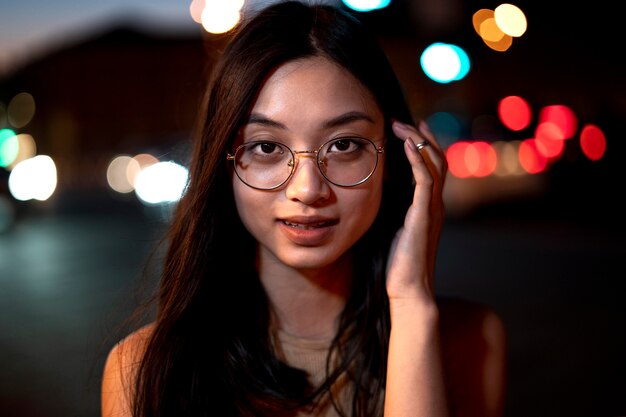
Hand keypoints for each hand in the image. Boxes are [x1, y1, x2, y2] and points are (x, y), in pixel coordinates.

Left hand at [385, 120, 446, 305]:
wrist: (408, 290)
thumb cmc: (397, 265)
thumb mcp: (392, 230)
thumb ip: (391, 212)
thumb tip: (374, 196)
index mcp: (428, 208)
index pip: (432, 169)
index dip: (422, 147)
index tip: (407, 131)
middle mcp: (435, 205)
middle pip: (437, 160)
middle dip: (422, 137)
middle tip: (404, 121)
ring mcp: (432, 209)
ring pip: (434, 164)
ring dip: (418, 141)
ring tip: (403, 126)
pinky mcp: (424, 215)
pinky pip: (425, 180)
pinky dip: (417, 159)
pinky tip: (407, 144)